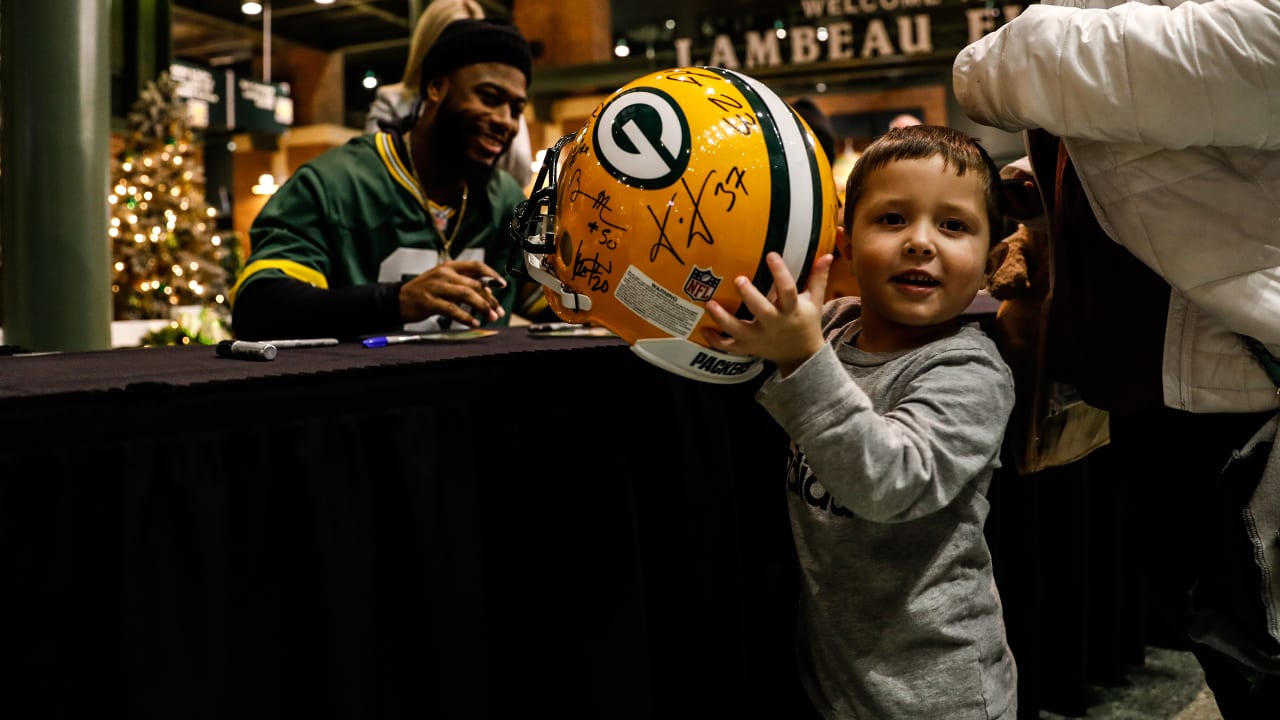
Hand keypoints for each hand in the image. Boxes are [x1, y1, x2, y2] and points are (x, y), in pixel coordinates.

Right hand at [398, 260, 506, 326]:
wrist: (398, 299)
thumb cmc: (425, 291)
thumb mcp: (445, 281)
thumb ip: (464, 284)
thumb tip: (488, 294)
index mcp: (449, 266)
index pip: (476, 266)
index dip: (491, 274)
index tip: (502, 284)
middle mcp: (444, 274)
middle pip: (474, 284)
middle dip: (490, 299)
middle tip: (499, 311)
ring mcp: (436, 287)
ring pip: (466, 295)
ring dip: (482, 307)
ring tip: (492, 317)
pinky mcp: (429, 302)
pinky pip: (452, 310)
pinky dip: (465, 317)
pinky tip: (474, 322)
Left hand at [700, 252, 832, 376]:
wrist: (802, 357)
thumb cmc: (806, 323)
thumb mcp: (815, 302)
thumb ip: (818, 278)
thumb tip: (828, 255)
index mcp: (791, 310)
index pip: (788, 290)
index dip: (780, 273)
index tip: (771, 255)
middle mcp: (774, 324)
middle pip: (761, 311)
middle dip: (749, 296)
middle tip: (738, 279)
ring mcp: (759, 338)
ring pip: (739, 330)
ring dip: (723, 318)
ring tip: (710, 304)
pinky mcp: (748, 348)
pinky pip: (728, 347)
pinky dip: (714, 340)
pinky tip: (703, 328)